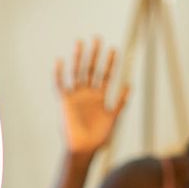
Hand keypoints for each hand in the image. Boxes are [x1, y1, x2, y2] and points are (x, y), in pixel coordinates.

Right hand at [55, 38, 129, 155]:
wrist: (84, 149)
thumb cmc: (98, 138)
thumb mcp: (113, 119)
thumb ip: (120, 102)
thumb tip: (129, 85)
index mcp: (100, 97)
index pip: (106, 76)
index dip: (111, 63)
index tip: (115, 49)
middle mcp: (88, 94)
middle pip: (91, 69)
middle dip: (95, 55)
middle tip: (97, 39)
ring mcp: (76, 96)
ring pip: (77, 73)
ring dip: (79, 58)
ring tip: (80, 43)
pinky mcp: (65, 101)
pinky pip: (61, 85)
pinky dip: (59, 74)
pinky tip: (60, 61)